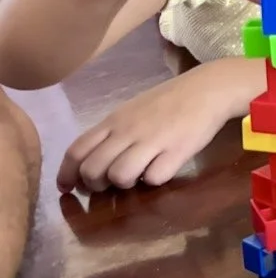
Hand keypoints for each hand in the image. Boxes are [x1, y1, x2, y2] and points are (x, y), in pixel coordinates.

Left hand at [57, 72, 233, 191]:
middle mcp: (128, 131)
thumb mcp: (132, 110)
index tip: (67, 188)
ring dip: (125, 184)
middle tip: (108, 185)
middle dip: (95, 185)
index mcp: (114, 121)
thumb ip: (112, 133)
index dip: (66, 174)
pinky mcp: (178, 150)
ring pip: (120, 176)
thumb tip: (93, 162)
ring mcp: (153, 140)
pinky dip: (154, 180)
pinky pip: (155, 178)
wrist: (208, 89)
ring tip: (137, 177)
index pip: (77, 151)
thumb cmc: (169, 100)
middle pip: (93, 169)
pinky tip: (161, 170)